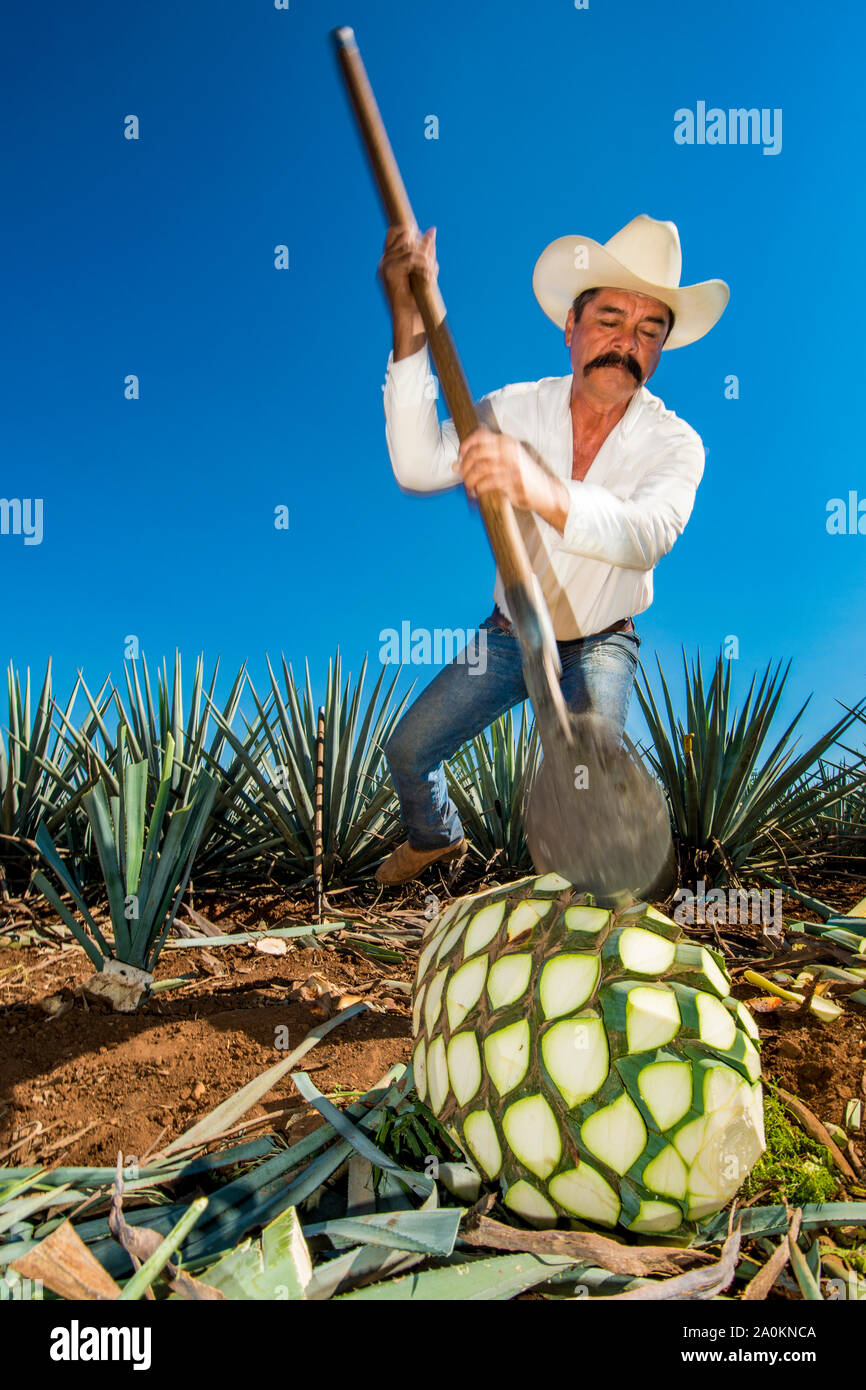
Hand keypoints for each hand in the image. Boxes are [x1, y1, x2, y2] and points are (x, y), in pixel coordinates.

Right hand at [378, 224, 437, 318]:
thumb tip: (432, 229)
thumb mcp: (426, 270)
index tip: (423, 247)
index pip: (395, 232)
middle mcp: (385, 261)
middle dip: (422, 247)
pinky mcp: (389, 271)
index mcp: (390, 260)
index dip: (409, 232)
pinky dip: (423, 266)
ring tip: (431, 275)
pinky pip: (411, 258)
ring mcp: (385, 265)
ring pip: (410, 247)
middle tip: (431, 266)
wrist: (411, 321)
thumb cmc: (419, 300)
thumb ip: (427, 251)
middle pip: (404, 235)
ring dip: (426, 259)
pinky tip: (428, 278)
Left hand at [455, 428, 569, 530]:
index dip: (465, 445)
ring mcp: (512, 466)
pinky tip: (477, 493)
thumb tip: (455, 465)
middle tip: (463, 477)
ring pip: (479, 470)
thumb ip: (482, 461)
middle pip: (475, 453)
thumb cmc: (522, 476)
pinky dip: (478, 490)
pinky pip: (487, 484)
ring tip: (470, 488)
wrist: (547, 492)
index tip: (460, 457)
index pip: (479, 435)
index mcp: (506, 442)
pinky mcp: (513, 481)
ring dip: (469, 481)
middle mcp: (509, 450)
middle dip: (465, 467)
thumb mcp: (505, 462)